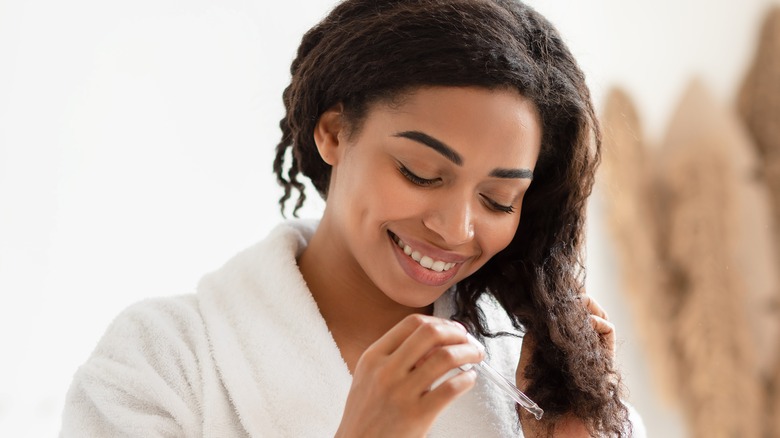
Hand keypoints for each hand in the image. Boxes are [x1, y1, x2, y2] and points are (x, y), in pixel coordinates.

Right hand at [334, 314, 484, 437]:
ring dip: (468, 352)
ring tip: (476, 356)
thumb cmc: (366, 413)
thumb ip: (394, 356)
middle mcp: (386, 370)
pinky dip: (467, 379)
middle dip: (457, 333)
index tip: (453, 329)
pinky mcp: (417, 415)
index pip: (412, 323)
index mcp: (373, 357)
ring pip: (445, 357)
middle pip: (431, 333)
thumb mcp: (369, 377)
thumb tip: (436, 342)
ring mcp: (401, 393)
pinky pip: (451, 388)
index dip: (439, 322)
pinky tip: (469, 379)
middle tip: (468, 341)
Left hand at [515, 294, 614, 436]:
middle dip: (572, 301)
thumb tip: (533, 322)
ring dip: (586, 305)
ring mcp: (592, 358)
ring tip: (574, 299)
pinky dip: (598, 320)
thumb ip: (530, 349)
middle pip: (580, 318)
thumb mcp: (526, 376)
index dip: (556, 306)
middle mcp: (575, 354)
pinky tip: (584, 319)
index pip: (559, 323)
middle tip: (562, 290)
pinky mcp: (606, 364)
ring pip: (596, 320)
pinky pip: (607, 335)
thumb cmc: (540, 415)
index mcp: (556, 355)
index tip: (545, 292)